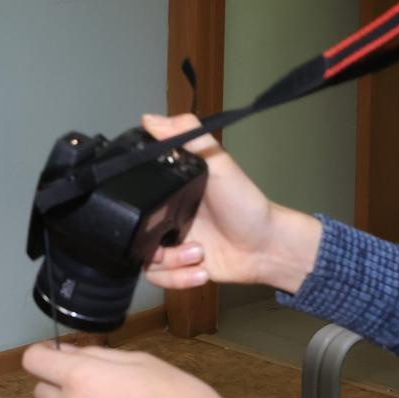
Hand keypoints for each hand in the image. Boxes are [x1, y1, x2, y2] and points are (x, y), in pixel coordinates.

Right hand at [137, 113, 320, 293]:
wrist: (268, 247)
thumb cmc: (247, 204)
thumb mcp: (219, 163)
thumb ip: (188, 137)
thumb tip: (150, 119)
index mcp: (171, 190)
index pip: (134, 193)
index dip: (130, 201)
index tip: (138, 206)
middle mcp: (166, 216)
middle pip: (132, 231)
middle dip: (150, 243)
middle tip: (172, 239)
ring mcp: (171, 244)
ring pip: (144, 260)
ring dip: (172, 263)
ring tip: (198, 254)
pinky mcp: (180, 268)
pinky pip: (159, 279)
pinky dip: (179, 279)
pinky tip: (201, 269)